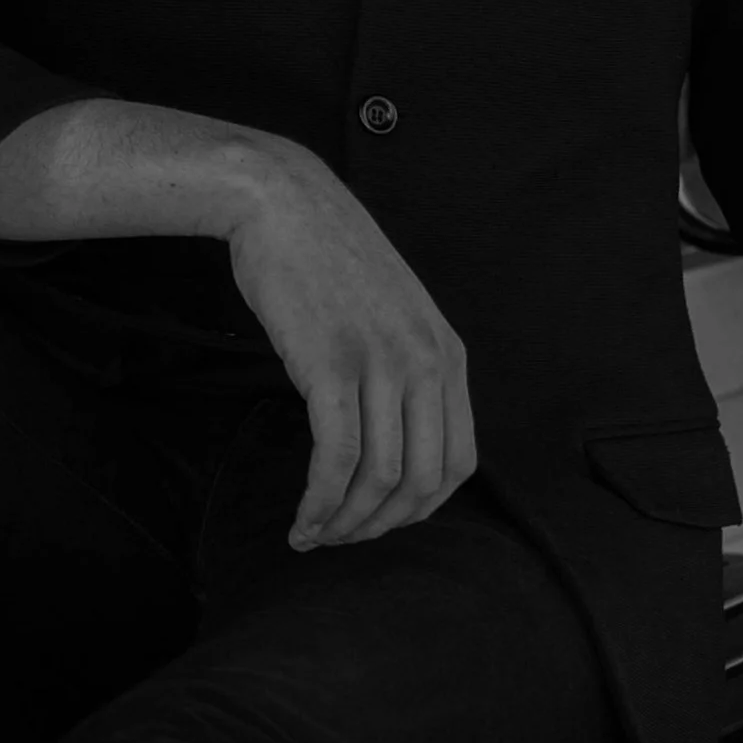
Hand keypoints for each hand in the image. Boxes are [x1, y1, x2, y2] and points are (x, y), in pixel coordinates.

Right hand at [222, 135, 476, 549]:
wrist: (283, 202)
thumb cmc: (326, 257)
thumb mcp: (393, 313)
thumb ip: (406, 368)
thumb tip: (394, 436)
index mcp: (448, 354)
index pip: (459, 463)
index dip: (421, 510)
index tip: (381, 521)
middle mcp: (426, 362)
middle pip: (424, 482)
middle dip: (382, 527)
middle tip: (343, 540)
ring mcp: (381, 363)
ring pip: (380, 478)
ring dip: (345, 522)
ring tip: (314, 535)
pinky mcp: (331, 365)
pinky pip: (337, 457)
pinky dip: (319, 501)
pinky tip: (302, 518)